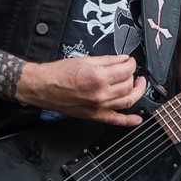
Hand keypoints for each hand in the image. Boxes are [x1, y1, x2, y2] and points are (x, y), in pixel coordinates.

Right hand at [17, 54, 146, 125]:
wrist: (43, 86)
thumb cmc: (59, 73)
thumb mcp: (85, 59)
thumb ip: (108, 60)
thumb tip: (122, 59)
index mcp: (99, 76)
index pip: (126, 69)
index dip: (131, 63)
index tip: (130, 60)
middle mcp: (101, 93)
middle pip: (128, 84)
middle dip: (132, 75)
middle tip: (129, 69)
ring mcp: (99, 107)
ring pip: (128, 100)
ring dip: (136, 92)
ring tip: (138, 85)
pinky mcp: (94, 116)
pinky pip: (116, 121)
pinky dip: (129, 121)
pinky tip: (137, 119)